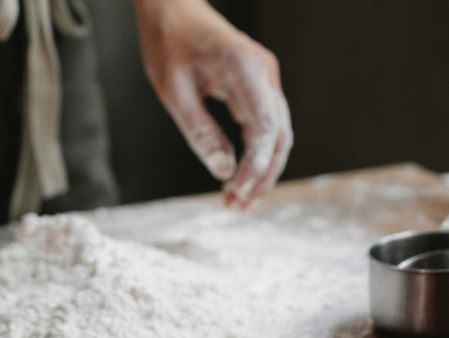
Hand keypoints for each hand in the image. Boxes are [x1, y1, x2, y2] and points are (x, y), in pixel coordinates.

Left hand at [135, 0, 291, 208]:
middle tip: (237, 206)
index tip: (237, 193)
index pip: (265, 129)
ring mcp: (265, 79)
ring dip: (262, 170)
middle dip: (261, 176)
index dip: (256, 167)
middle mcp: (265, 74)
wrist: (172, 10)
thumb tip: (222, 170)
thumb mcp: (174, 92)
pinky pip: (266, 126)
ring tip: (239, 200)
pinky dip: (257, 154)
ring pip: (277, 134)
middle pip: (279, 136)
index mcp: (246, 70)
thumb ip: (200, 131)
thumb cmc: (169, 44)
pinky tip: (242, 177)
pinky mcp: (258, 86)